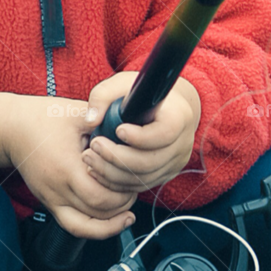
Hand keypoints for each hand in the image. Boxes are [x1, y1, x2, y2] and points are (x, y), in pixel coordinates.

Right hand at [1, 95, 140, 239]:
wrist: (12, 129)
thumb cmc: (43, 118)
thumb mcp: (78, 114)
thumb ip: (105, 122)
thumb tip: (133, 128)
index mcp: (65, 167)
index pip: (100, 195)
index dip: (122, 191)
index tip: (133, 177)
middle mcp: (57, 189)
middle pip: (98, 212)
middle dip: (123, 203)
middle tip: (134, 188)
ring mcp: (51, 199)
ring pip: (87, 226)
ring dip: (112, 219)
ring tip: (127, 207)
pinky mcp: (50, 203)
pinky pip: (74, 226)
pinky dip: (95, 228)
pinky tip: (111, 221)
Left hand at [81, 73, 200, 193]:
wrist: (167, 110)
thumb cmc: (143, 95)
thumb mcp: (124, 84)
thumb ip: (103, 95)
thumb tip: (91, 120)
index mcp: (178, 117)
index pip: (164, 133)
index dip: (140, 137)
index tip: (117, 130)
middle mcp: (181, 144)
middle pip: (150, 162)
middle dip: (116, 157)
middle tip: (92, 147)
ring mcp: (174, 164)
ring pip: (142, 179)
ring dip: (111, 173)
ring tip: (89, 159)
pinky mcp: (164, 176)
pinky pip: (139, 186)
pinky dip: (116, 182)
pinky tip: (97, 171)